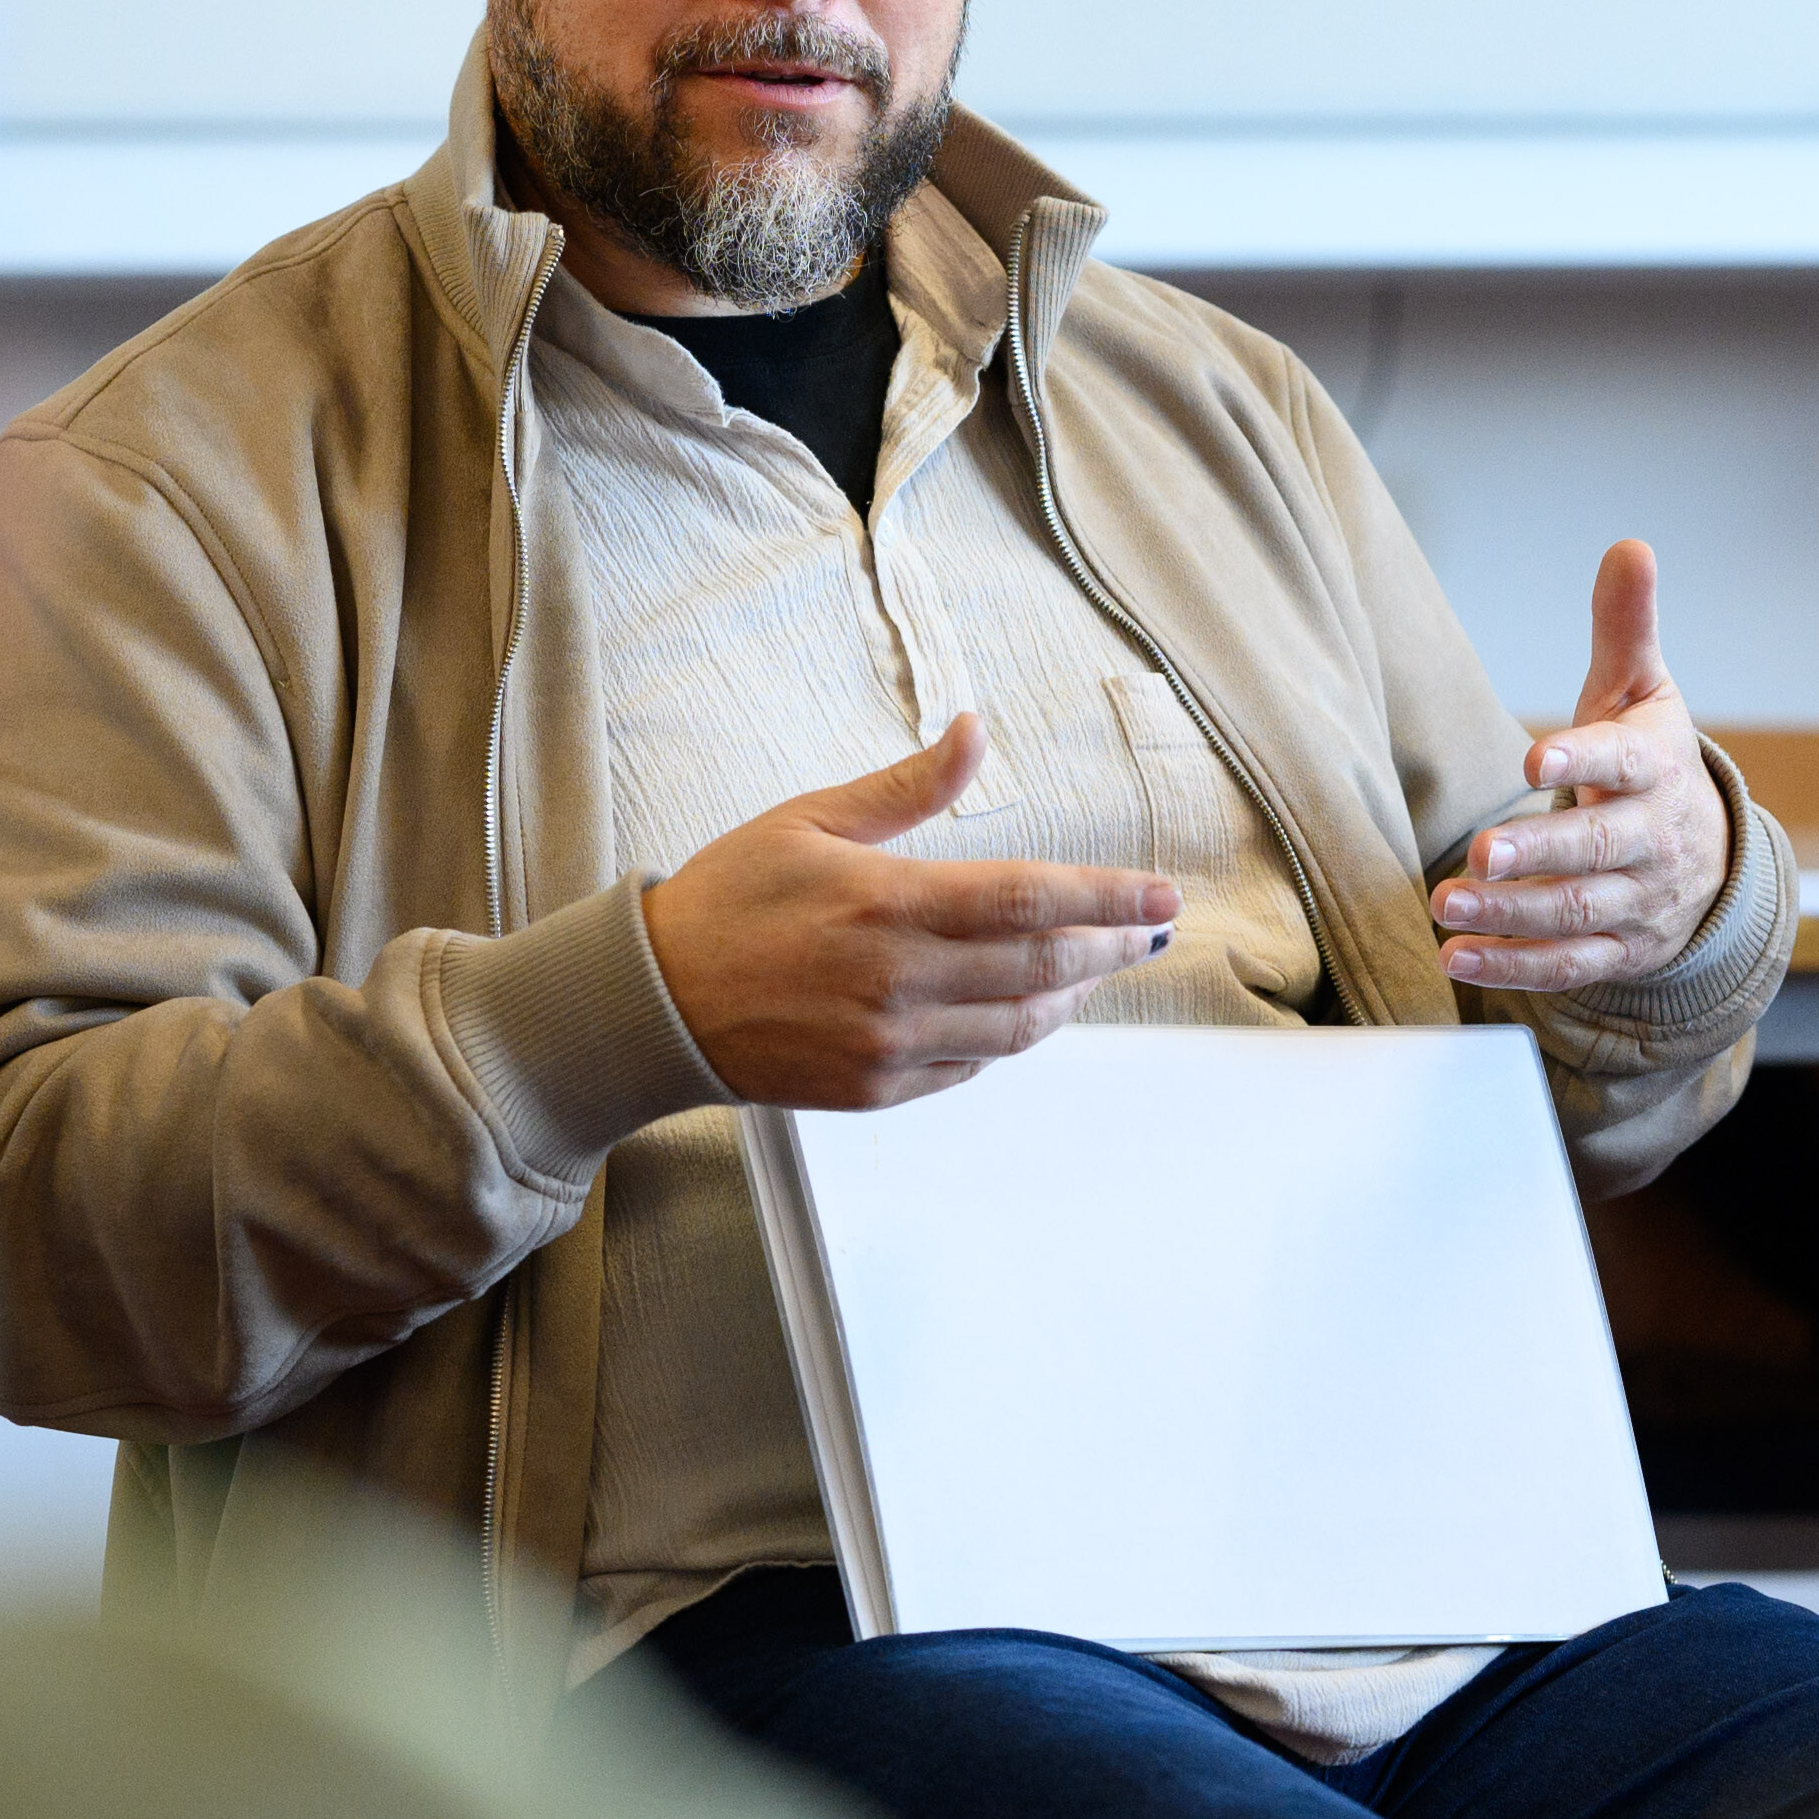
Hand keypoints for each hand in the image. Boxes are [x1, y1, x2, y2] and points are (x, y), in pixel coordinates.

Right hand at [642, 717, 1177, 1108]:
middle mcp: (899, 980)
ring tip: (1098, 967)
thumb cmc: (727, 900)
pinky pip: (973, 1065)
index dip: (1109, 897)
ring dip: (1072, 997)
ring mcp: (892, 1043)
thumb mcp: (810, 821)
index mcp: (888, 904)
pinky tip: (1025, 1008)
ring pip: (1019, 1026)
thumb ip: (906, 788)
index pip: (1030, 899)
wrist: (656, 1004)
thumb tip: (974, 732)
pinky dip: (1012, 1036)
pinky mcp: (879, 1087)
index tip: (1162, 895)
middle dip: (1111, 946)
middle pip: (1043, 967)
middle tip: (1151, 930)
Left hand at [1438, 539, 1732, 991]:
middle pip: (1598, 852)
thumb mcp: (1642, 694)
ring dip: (1511, 914)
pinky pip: (1568, 964)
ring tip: (1446, 905)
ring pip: (1578, 913)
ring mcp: (1638, 901)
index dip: (1583, 760)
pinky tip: (1457, 957)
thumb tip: (1631, 547)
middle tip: (1481, 849)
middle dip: (1540, 853)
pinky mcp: (1618, 949)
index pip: (1625, 762)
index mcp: (1655, 768)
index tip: (1536, 759)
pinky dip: (1514, 967)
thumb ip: (1626, 628)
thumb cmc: (1650, 764)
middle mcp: (1652, 840)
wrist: (1710, 862)